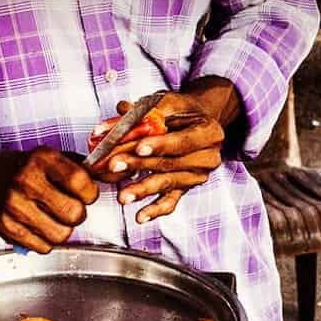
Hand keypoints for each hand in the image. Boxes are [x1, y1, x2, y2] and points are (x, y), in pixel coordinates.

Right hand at [0, 135, 98, 252]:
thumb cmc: (24, 169)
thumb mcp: (54, 159)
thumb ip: (88, 169)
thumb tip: (121, 172)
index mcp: (42, 158)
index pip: (82, 182)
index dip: (90, 193)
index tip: (83, 193)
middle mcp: (25, 179)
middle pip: (75, 214)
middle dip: (77, 215)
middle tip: (68, 207)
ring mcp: (13, 204)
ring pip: (61, 235)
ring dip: (62, 230)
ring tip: (52, 217)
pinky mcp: (5, 226)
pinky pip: (43, 247)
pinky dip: (45, 241)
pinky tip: (37, 225)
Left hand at [95, 82, 238, 222]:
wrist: (197, 121)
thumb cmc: (182, 111)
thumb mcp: (166, 103)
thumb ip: (140, 113)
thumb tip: (111, 121)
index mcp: (209, 132)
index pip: (183, 141)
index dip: (160, 145)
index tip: (139, 147)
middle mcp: (208, 157)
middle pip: (171, 164)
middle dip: (140, 165)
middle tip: (115, 165)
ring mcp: (197, 175)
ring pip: (168, 183)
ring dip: (143, 189)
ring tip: (123, 195)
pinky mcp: (186, 188)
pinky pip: (171, 202)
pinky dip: (155, 210)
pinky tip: (140, 217)